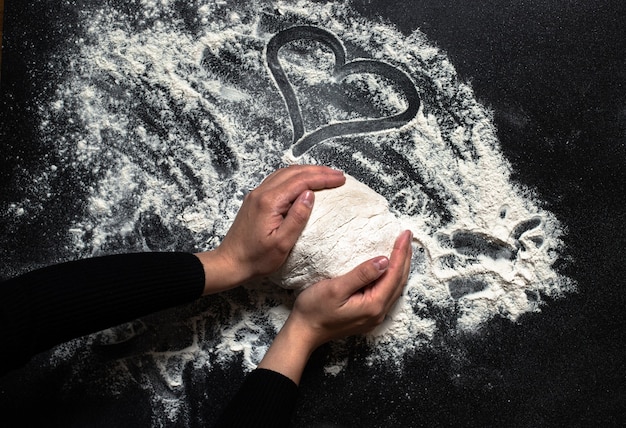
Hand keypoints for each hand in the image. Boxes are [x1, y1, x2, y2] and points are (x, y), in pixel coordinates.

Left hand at [196, 165, 344, 293]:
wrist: (230, 262)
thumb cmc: (256, 258)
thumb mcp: (282, 243)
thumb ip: (297, 217)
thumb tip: (310, 195)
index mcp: (269, 202)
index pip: (302, 181)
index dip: (323, 178)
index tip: (340, 180)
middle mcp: (261, 193)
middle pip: (294, 172)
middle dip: (318, 171)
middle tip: (338, 175)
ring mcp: (257, 194)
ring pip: (285, 173)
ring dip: (307, 171)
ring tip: (325, 175)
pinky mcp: (255, 200)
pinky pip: (278, 180)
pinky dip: (295, 177)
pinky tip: (303, 181)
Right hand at [258, 230, 412, 383]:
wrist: (303, 332)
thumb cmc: (315, 310)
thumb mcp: (336, 288)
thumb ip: (361, 275)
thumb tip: (384, 261)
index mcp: (373, 305)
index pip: (393, 274)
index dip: (400, 253)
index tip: (404, 234)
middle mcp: (378, 312)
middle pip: (399, 281)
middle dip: (405, 258)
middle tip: (407, 236)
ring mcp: (374, 315)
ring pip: (395, 287)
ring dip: (400, 267)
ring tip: (403, 248)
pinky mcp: (367, 314)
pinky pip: (386, 292)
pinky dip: (392, 277)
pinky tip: (390, 268)